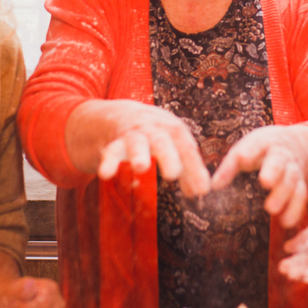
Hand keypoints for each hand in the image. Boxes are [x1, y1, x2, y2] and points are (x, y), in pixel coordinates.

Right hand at [69, 99, 211, 195]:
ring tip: (141, 168)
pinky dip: (108, 162)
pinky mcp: (115, 142)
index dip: (195, 168)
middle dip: (168, 156)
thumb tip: (199, 192)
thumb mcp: (175, 146)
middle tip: (173, 174)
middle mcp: (155, 130)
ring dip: (139, 155)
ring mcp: (134, 134)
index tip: (202, 190)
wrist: (122, 114)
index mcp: (173, 130)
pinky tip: (105, 174)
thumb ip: (188, 168)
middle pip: (162, 141)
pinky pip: (111, 152)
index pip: (187, 148)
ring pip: (137, 143)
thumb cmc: (156, 134)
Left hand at [211, 125, 307, 226]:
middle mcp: (281, 155)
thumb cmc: (262, 149)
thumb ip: (230, 167)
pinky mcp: (302, 183)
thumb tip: (212, 187)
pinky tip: (285, 222)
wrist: (297, 143)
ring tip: (271, 209)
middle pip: (279, 161)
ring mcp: (293, 169)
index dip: (249, 151)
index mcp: (263, 143)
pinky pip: (302, 195)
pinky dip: (295, 209)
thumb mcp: (246, 149)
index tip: (242, 158)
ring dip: (283, 195)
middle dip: (273, 171)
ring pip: (292, 180)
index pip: (256, 144)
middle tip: (265, 182)